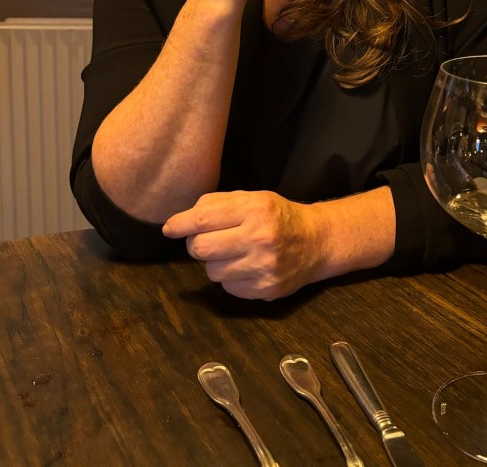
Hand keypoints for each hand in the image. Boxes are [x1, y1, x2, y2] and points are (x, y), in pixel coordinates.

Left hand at [162, 190, 323, 300]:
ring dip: (215, 263)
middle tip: (206, 240)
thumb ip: (217, 204)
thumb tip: (180, 221)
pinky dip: (230, 278)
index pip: (203, 219)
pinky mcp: (266, 290)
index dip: (180, 224)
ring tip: (233, 253)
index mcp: (254, 209)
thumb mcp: (252, 198)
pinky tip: (246, 267)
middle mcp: (260, 237)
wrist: (316, 241)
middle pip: (201, 248)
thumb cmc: (277, 216)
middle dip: (197, 244)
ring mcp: (264, 267)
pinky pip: (228, 288)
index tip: (169, 228)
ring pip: (212, 271)